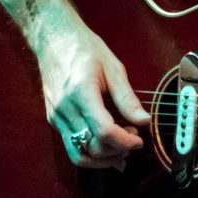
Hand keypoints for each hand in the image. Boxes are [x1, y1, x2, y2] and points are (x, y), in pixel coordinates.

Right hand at [35, 22, 150, 169]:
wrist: (54, 39)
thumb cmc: (84, 48)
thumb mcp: (113, 68)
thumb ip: (127, 98)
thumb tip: (144, 120)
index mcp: (81, 92)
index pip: (104, 131)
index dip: (125, 141)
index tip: (139, 140)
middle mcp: (65, 108)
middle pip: (91, 147)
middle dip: (116, 151)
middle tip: (133, 139)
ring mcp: (56, 116)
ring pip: (78, 154)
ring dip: (102, 158)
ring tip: (121, 149)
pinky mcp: (54, 120)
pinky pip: (72, 144)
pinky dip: (90, 150)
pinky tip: (106, 145)